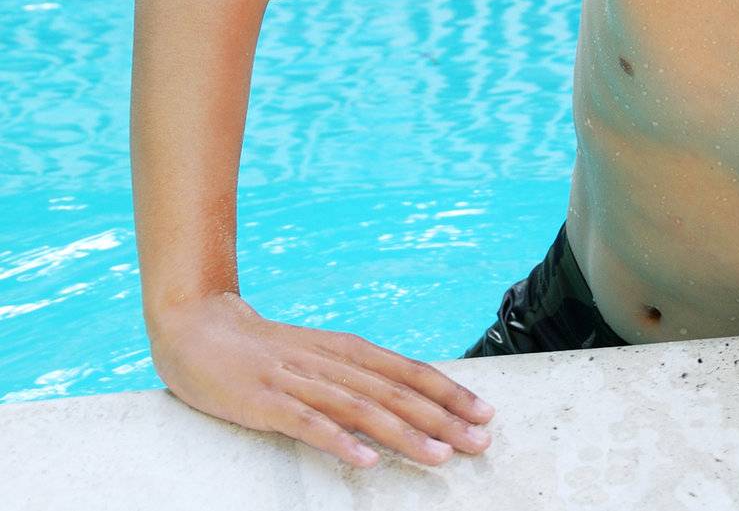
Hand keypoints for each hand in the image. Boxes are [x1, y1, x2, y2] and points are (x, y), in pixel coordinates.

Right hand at [147, 291, 495, 467]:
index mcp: (351, 352)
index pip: (412, 373)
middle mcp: (334, 363)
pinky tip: (364, 461)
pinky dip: (339, 442)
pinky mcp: (268, 403)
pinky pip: (309, 424)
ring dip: (404, 435)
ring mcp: (302, 382)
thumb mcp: (323, 356)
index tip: (487, 414)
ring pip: (363, 410)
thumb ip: (360, 375)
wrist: (200, 328)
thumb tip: (408, 399)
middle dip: (444, 419)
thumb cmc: (268, 349)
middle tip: (480, 443)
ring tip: (438, 456)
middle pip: (398, 393)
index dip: (452, 393)